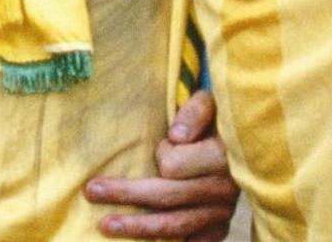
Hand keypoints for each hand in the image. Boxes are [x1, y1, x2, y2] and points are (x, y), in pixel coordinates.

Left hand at [84, 91, 238, 241]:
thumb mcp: (209, 103)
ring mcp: (222, 213)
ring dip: (137, 228)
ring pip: (175, 226)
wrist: (240, 140)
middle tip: (91, 191)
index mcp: (223, 158)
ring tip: (105, 225)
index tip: (162, 144)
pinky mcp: (218, 228)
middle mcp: (225, 189)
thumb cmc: (216, 119)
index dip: (162, 155)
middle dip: (126, 194)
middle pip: (167, 198)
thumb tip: (176, 137)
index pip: (175, 166)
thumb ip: (194, 112)